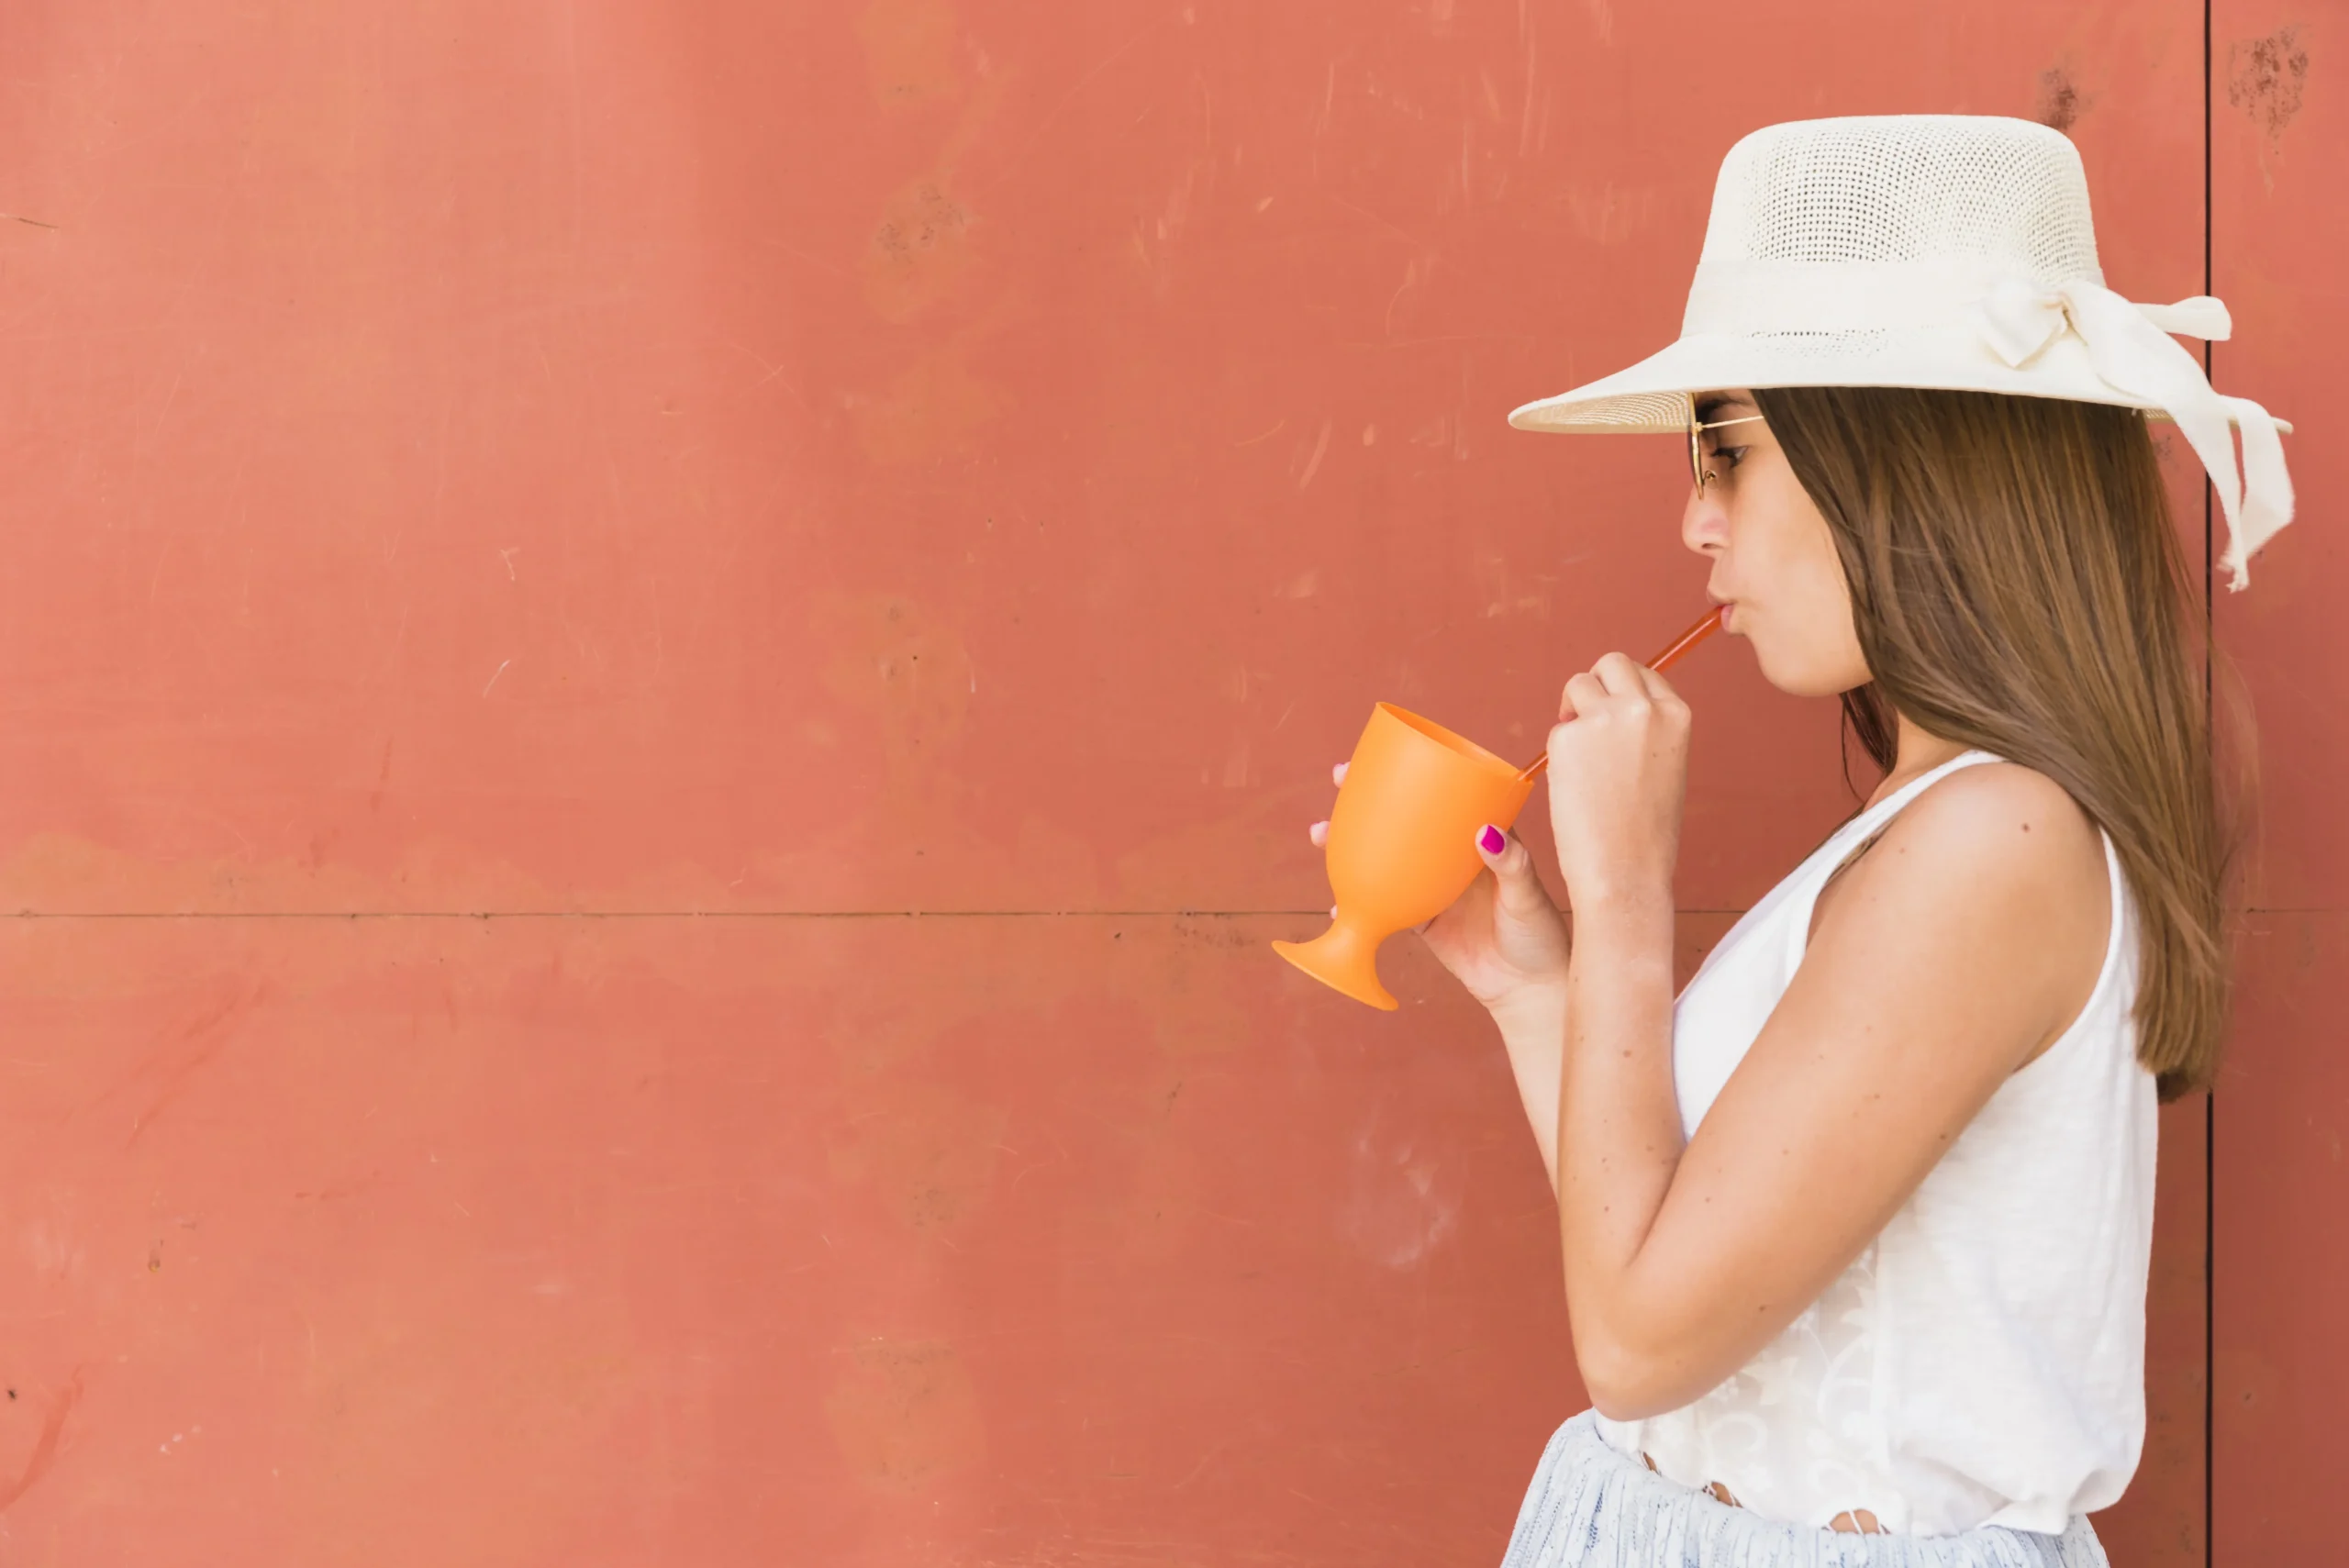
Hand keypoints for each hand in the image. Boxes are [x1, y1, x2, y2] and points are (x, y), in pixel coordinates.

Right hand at [1310, 763, 1570, 1015]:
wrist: (1529, 992)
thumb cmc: (1542, 938)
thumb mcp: (1528, 896)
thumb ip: (1512, 865)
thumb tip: (1484, 833)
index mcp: (1482, 837)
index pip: (1447, 795)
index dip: (1415, 773)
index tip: (1385, 758)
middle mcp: (1454, 857)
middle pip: (1406, 821)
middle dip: (1368, 800)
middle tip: (1338, 782)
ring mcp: (1434, 887)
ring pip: (1387, 858)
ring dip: (1353, 845)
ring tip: (1321, 836)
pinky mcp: (1422, 921)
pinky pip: (1384, 904)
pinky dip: (1359, 901)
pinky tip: (1335, 901)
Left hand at [1544, 652, 1690, 914]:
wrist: (1626, 874)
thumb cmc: (1645, 833)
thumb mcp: (1665, 768)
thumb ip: (1647, 732)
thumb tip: (1617, 705)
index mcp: (1677, 714)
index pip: (1644, 675)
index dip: (1622, 695)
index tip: (1612, 720)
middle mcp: (1644, 707)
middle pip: (1611, 664)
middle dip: (1595, 688)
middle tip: (1585, 724)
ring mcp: (1605, 718)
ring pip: (1578, 686)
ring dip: (1572, 716)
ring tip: (1581, 765)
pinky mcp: (1568, 735)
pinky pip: (1557, 729)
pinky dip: (1558, 753)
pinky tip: (1574, 787)